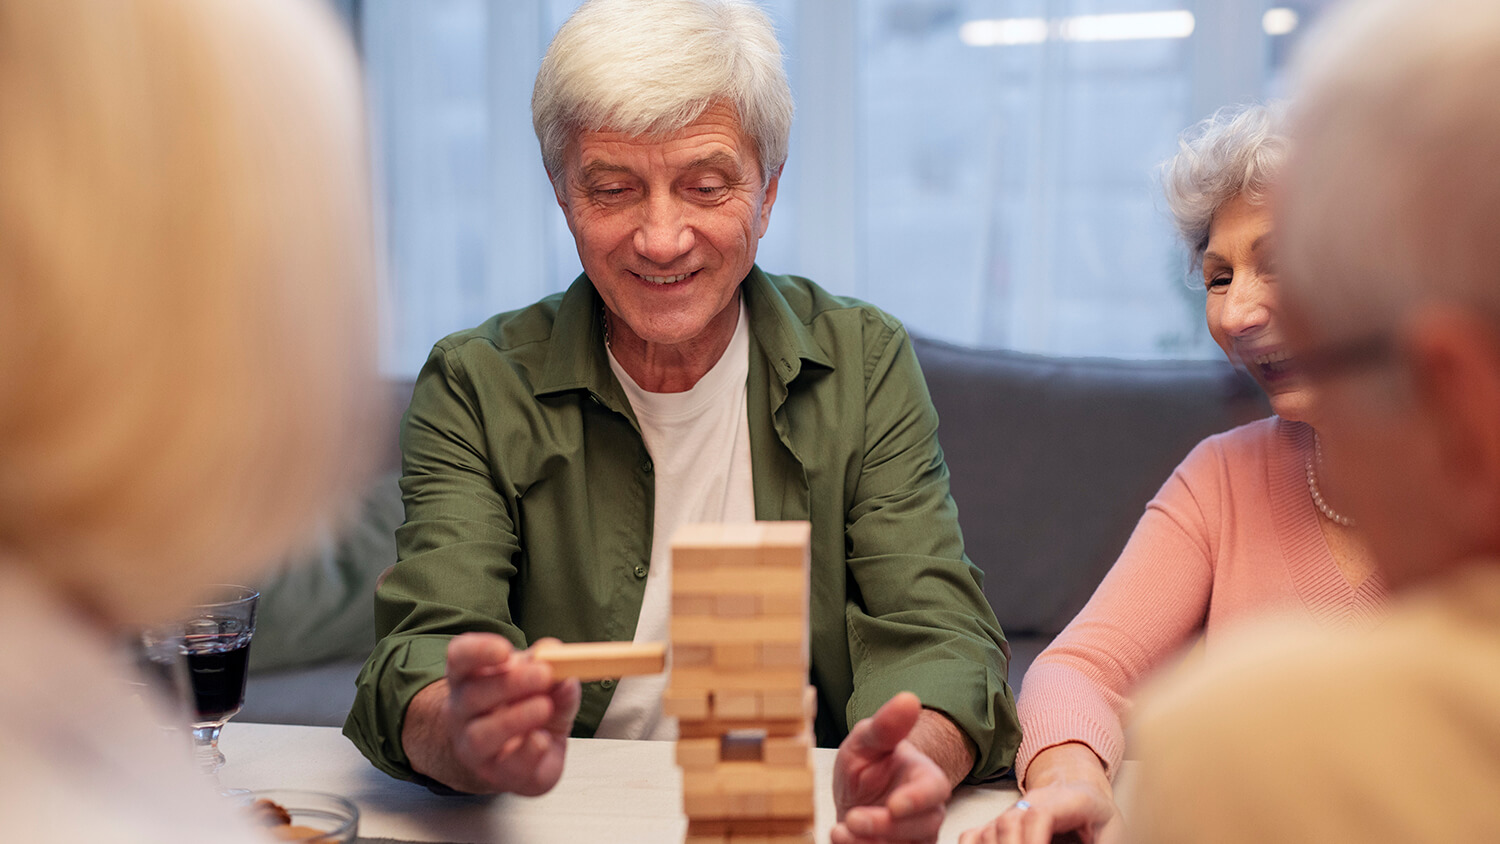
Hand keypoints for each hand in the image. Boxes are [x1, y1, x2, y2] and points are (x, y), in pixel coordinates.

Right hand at [401, 633, 581, 794]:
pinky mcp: (498, 774)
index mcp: (470, 677)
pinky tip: (542, 739)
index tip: (505, 650)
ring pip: (481, 736)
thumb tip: (566, 677)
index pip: (460, 658)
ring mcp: (474, 747)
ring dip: (516, 718)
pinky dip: (529, 752)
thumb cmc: (525, 707)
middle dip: (509, 683)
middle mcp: (463, 712)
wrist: (520, 754)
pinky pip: (508, 766)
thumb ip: (556, 675)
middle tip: (544, 674)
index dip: (478, 652)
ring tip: (545, 706)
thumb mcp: (543, 683)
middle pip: (471, 695)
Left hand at [831, 691, 952, 842]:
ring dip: (872, 843)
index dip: (917, 800)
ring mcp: (916, 836)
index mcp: (925, 777)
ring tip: (841, 831)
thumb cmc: (868, 764)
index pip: (934, 790)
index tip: (894, 804)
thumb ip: (886, 726)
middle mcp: (927, 811)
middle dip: (885, 826)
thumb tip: (908, 699)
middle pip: (921, 826)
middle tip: (853, 819)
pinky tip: (842, 840)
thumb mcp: (866, 741)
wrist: (856, 796)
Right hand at [958, 743, 1122, 843]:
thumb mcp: (1113, 833)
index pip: (1041, 815)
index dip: (1033, 841)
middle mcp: (1035, 801)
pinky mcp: (999, 824)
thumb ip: (1100, 842)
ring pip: (990, 830)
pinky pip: (973, 835)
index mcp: (1071, 801)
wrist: (1084, 794)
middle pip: (1010, 822)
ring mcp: (1013, 811)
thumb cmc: (1100, 820)